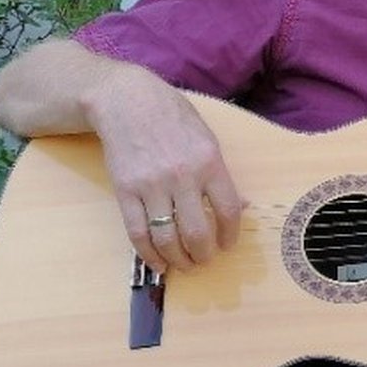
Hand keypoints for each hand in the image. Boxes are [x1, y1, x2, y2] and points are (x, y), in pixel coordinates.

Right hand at [86, 70, 243, 272]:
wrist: (127, 101)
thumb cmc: (173, 118)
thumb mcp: (207, 139)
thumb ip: (221, 174)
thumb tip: (241, 206)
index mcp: (209, 163)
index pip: (228, 210)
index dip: (230, 234)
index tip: (228, 245)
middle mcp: (182, 176)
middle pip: (197, 231)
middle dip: (203, 254)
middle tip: (204, 260)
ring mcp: (152, 185)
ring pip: (166, 237)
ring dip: (178, 259)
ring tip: (184, 265)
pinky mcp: (125, 191)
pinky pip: (137, 232)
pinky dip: (148, 255)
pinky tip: (158, 263)